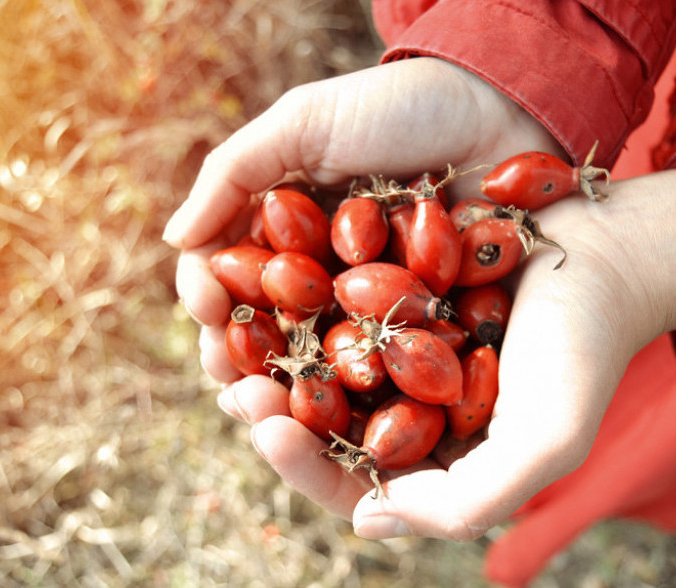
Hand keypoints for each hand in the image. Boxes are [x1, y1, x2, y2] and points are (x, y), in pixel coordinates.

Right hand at [164, 57, 564, 382]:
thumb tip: (173, 242)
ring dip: (290, 406)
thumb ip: (234, 173)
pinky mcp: (430, 340)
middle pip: (270, 345)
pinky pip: (390, 383)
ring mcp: (378, 319)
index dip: (211, 305)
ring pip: (321, 378)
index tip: (206, 306)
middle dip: (242, 372)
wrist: (502, 110)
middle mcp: (326, 288)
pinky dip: (363, 406)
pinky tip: (344, 422)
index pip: (231, 288)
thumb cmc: (401, 106)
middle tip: (238, 386)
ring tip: (274, 420)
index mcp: (288, 243)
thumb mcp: (306, 123)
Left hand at [215, 168, 675, 539]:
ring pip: (317, 370)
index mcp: (439, 460)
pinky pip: (331, 308)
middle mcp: (411, 412)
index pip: (355, 483)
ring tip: (229, 341)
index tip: (269, 430)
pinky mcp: (395, 296)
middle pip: (323, 429)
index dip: (305, 467)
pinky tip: (263, 284)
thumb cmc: (586, 350)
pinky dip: (295, 304)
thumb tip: (368, 519)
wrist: (612, 257)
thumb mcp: (545, 441)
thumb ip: (468, 502)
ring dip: (270, 361)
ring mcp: (399, 353)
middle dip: (271, 414)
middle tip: (233, 387)